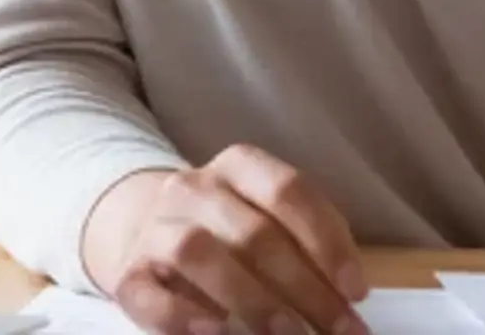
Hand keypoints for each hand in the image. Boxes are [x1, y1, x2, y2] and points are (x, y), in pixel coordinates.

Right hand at [81, 145, 370, 334]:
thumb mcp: (264, 217)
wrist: (141, 230)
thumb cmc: (225, 233)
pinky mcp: (128, 272)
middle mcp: (193, 188)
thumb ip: (304, 244)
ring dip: (251, 298)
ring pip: (198, 251)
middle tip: (337, 329)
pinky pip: (147, 292)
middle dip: (304, 287)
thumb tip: (348, 295)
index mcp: (238, 167)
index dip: (327, 241)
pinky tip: (216, 332)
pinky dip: (182, 315)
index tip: (355, 291)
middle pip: (253, 231)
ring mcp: (156, 226)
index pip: (288, 191)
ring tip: (286, 333)